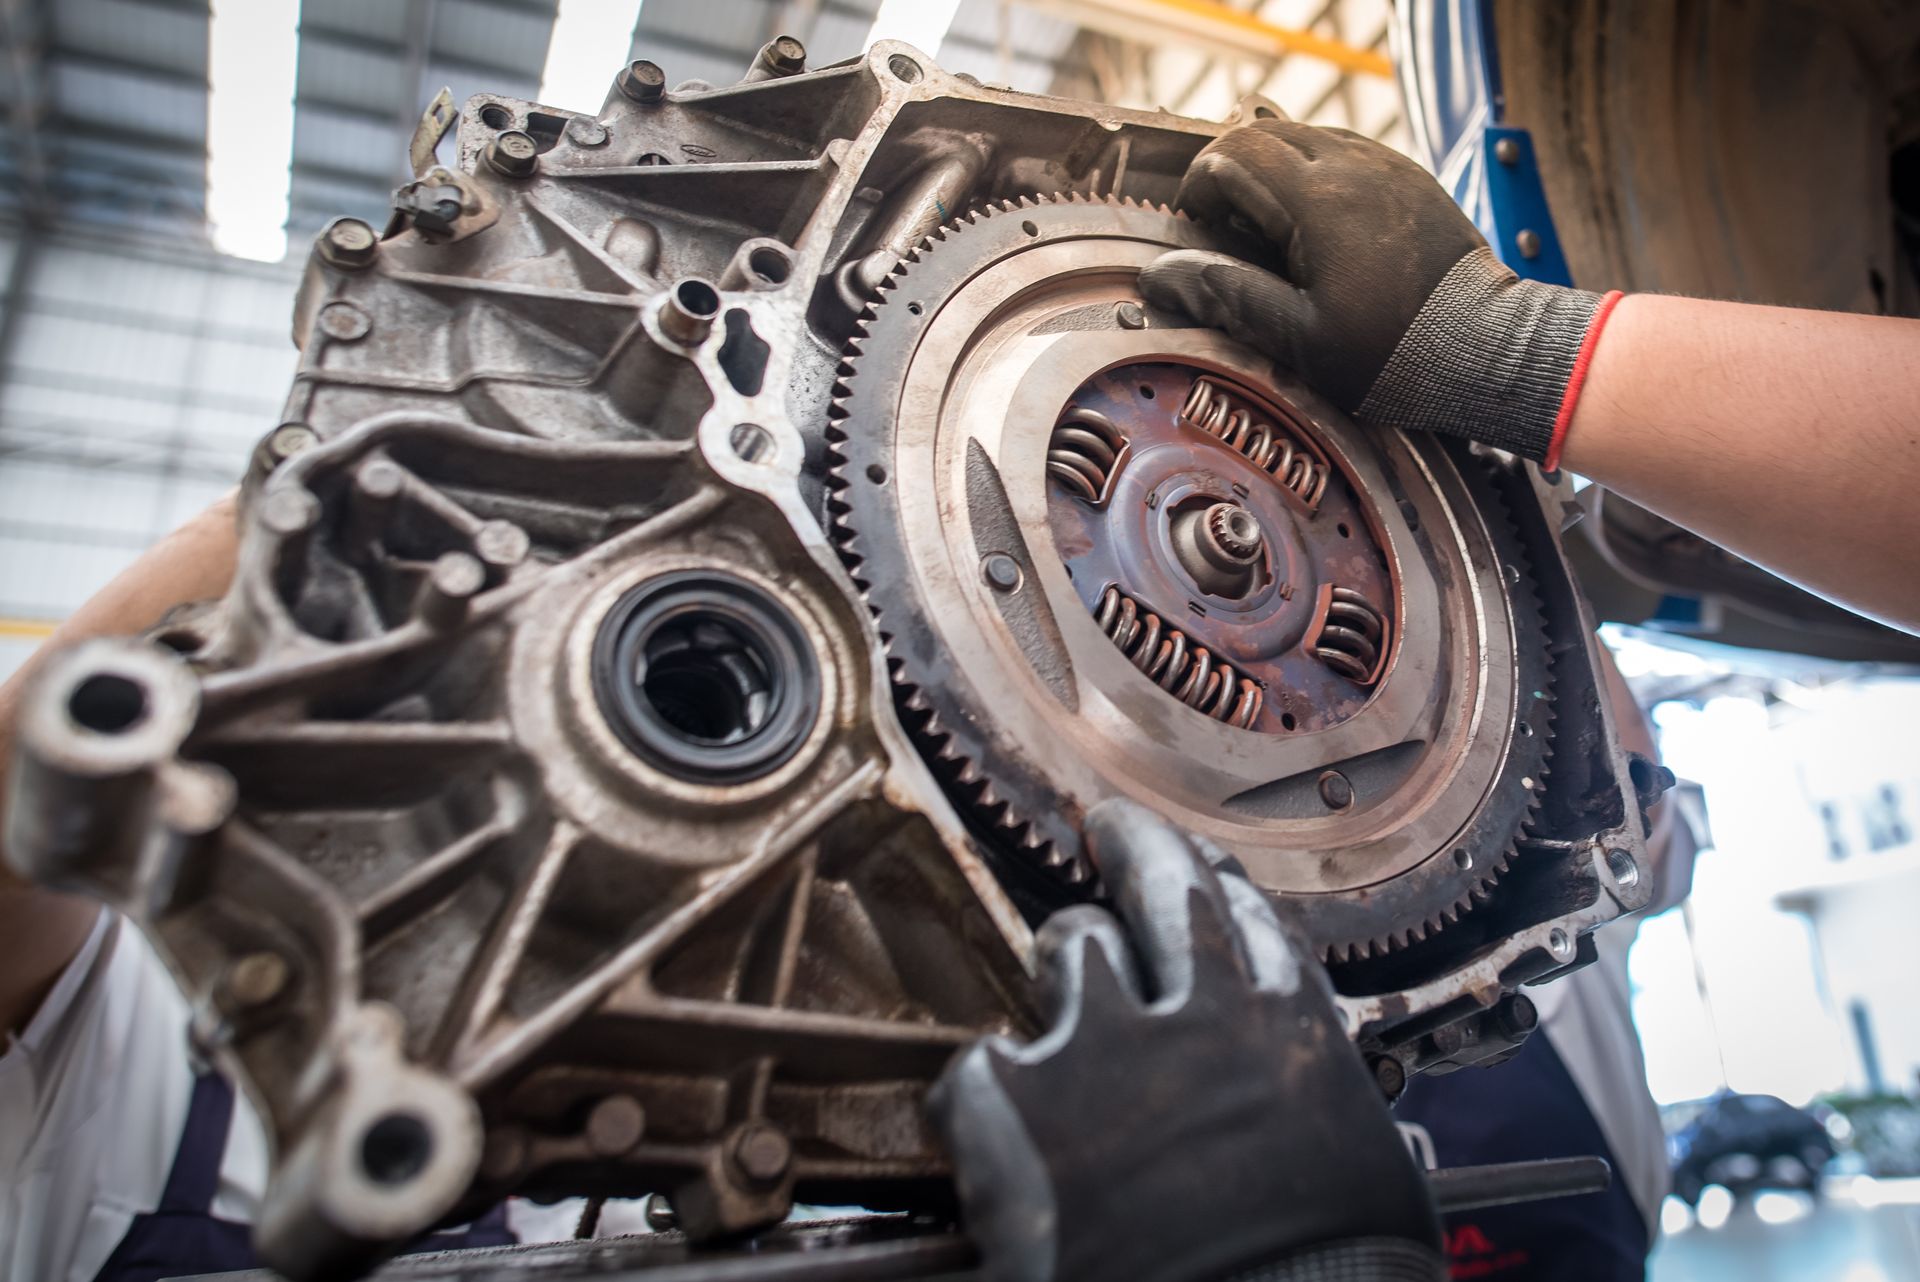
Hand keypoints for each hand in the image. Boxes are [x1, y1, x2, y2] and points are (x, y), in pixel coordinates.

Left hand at [928, 800, 1441, 1281]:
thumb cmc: (1332, 1279)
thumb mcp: (1380, 1183)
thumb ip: (1355, 1129)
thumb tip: (1379, 1142)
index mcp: (1291, 1035)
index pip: (1253, 925)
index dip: (1221, 890)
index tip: (1205, 872)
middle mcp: (1201, 1015)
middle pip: (1162, 887)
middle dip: (1136, 844)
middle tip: (1111, 827)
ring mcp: (1104, 1046)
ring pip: (1074, 945)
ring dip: (1067, 953)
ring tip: (1056, 965)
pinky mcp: (1020, 1101)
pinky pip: (982, 1063)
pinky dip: (986, 1088)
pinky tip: (991, 1107)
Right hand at [1138, 120, 1618, 468]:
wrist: (1486, 349)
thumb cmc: (1391, 353)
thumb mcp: (1298, 337)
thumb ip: (1227, 295)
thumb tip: (1161, 277)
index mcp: (1317, 200)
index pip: (1233, 155)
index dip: (1201, 186)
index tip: (1196, 227)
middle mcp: (1352, 166)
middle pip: (1266, 132)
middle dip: (1230, 170)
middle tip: (1222, 225)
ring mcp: (1387, 167)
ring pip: (1307, 135)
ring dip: (1273, 168)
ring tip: (1266, 225)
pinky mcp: (1410, 180)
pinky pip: (1347, 150)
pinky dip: (1314, 172)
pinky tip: (1316, 221)